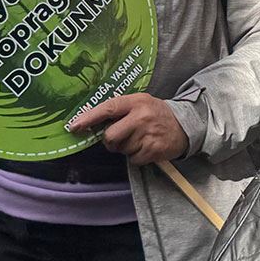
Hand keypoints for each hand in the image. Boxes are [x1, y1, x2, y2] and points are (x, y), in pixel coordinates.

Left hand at [67, 91, 187, 165]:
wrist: (185, 125)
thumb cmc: (156, 113)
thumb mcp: (140, 103)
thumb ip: (119, 109)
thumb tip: (91, 123)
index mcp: (135, 102)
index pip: (107, 108)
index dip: (88, 118)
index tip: (74, 126)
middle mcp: (141, 117)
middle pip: (110, 136)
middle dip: (110, 141)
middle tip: (120, 137)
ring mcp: (147, 134)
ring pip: (121, 149)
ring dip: (126, 148)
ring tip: (140, 139)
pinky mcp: (153, 150)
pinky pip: (132, 159)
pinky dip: (136, 157)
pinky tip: (146, 147)